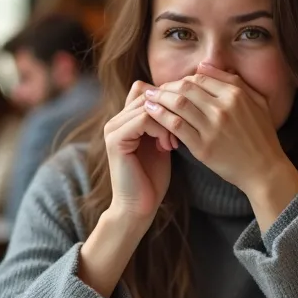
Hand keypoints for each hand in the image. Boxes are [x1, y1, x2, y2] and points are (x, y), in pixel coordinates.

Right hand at [103, 81, 175, 220]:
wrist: (139, 206)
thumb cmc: (152, 178)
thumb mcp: (161, 143)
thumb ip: (163, 123)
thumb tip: (182, 101)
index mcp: (125, 120)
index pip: (146, 90)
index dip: (168, 100)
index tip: (184, 120)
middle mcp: (116, 120)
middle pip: (148, 94)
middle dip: (170, 110)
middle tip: (183, 132)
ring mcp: (113, 129)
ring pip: (148, 105)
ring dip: (168, 121)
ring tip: (174, 142)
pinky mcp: (115, 140)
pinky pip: (143, 120)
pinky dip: (161, 130)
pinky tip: (168, 146)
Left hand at [143, 63, 297, 231]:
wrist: (264, 169)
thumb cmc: (261, 136)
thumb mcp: (258, 102)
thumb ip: (234, 81)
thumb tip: (205, 66)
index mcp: (236, 95)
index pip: (200, 78)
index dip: (182, 79)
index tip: (173, 85)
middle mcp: (223, 108)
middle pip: (185, 87)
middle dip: (167, 87)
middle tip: (155, 90)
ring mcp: (212, 127)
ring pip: (178, 104)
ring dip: (159, 98)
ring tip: (148, 98)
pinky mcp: (203, 146)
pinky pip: (176, 126)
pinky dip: (161, 117)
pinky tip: (151, 114)